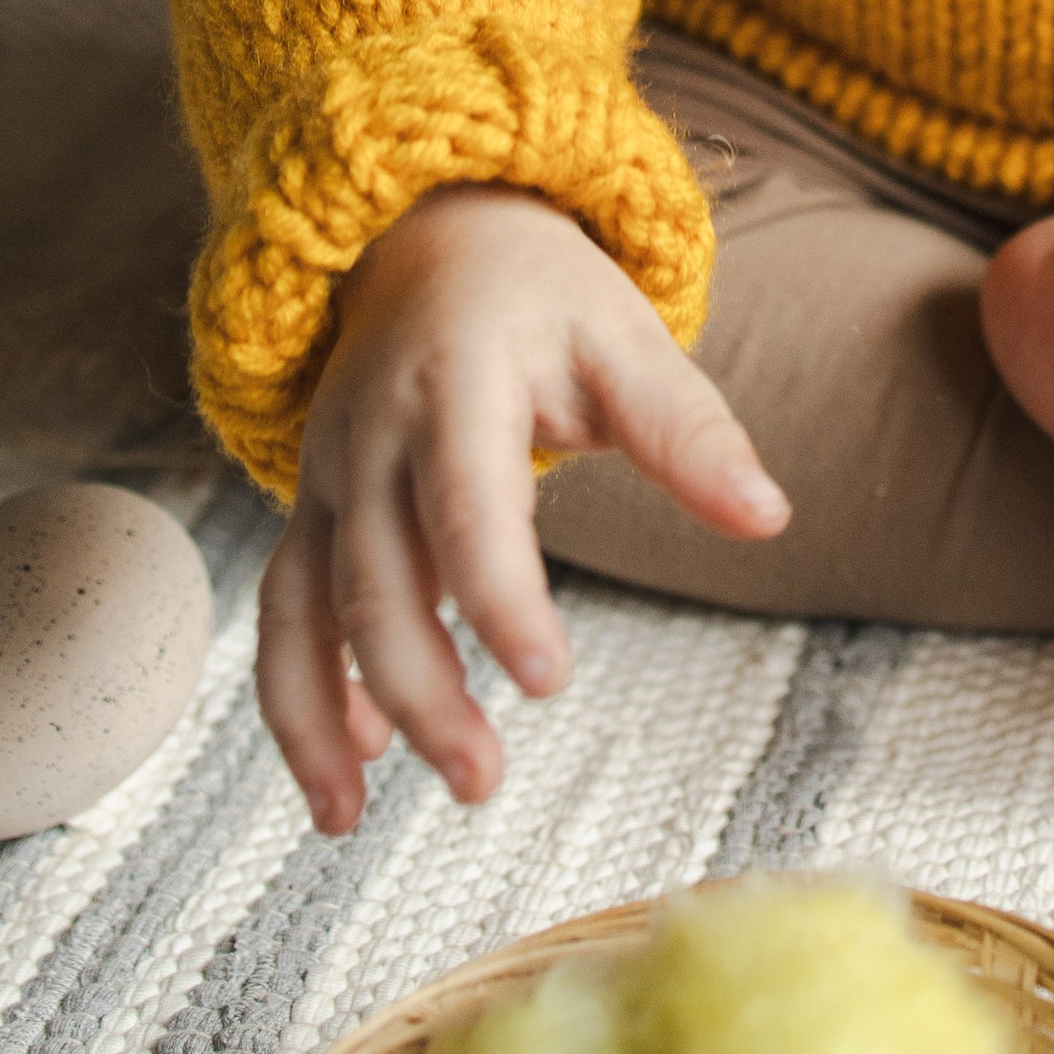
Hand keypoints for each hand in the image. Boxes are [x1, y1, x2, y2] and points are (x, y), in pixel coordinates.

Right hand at [258, 183, 785, 832]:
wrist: (427, 234)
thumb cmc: (543, 295)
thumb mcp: (627, 337)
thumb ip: (691, 432)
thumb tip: (770, 518)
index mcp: (456, 383)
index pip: (468, 503)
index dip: (500, 597)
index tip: (546, 681)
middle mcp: (372, 434)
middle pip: (376, 578)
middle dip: (419, 689)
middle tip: (481, 783)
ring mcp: (328, 474)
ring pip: (303, 607)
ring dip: (323, 715)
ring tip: (356, 820)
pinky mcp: (310, 508)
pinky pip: (282, 610)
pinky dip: (297, 693)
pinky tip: (348, 772)